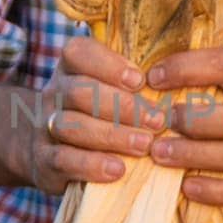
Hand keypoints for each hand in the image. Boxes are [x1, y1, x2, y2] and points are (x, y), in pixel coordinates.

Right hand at [27, 35, 165, 194]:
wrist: (45, 151)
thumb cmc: (95, 116)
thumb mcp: (107, 91)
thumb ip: (132, 84)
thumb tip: (178, 83)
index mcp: (70, 69)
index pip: (78, 53)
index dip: (109, 65)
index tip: (141, 80)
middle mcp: (53, 94)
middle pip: (80, 91)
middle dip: (123, 106)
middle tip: (158, 121)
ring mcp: (44, 127)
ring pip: (71, 126)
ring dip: (112, 136)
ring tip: (144, 146)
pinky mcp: (44, 162)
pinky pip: (63, 160)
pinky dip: (92, 165)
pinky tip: (118, 170)